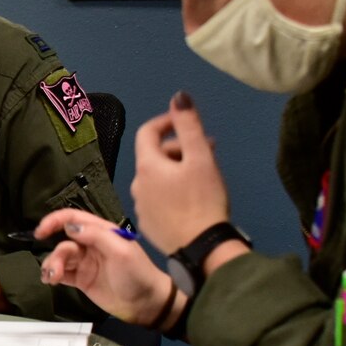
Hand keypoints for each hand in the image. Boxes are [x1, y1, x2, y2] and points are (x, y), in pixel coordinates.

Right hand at [34, 209, 175, 324]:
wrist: (146, 304)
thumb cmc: (138, 274)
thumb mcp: (121, 251)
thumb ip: (96, 236)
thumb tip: (70, 227)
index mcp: (102, 232)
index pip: (74, 219)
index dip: (55, 221)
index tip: (41, 231)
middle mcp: (91, 244)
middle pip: (64, 241)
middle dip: (56, 253)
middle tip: (54, 268)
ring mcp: (85, 262)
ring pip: (61, 257)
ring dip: (53, 265)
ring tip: (52, 278)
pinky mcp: (81, 279)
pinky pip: (62, 273)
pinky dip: (53, 275)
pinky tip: (50, 280)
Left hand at [131, 91, 231, 252]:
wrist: (202, 248)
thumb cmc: (203, 201)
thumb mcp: (201, 158)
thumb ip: (189, 125)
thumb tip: (178, 97)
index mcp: (147, 166)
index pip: (147, 132)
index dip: (166, 121)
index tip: (185, 121)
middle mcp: (138, 185)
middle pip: (155, 156)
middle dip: (179, 147)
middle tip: (208, 149)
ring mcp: (141, 207)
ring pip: (158, 178)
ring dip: (177, 169)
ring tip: (203, 174)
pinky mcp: (149, 225)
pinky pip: (159, 198)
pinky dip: (173, 190)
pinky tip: (193, 198)